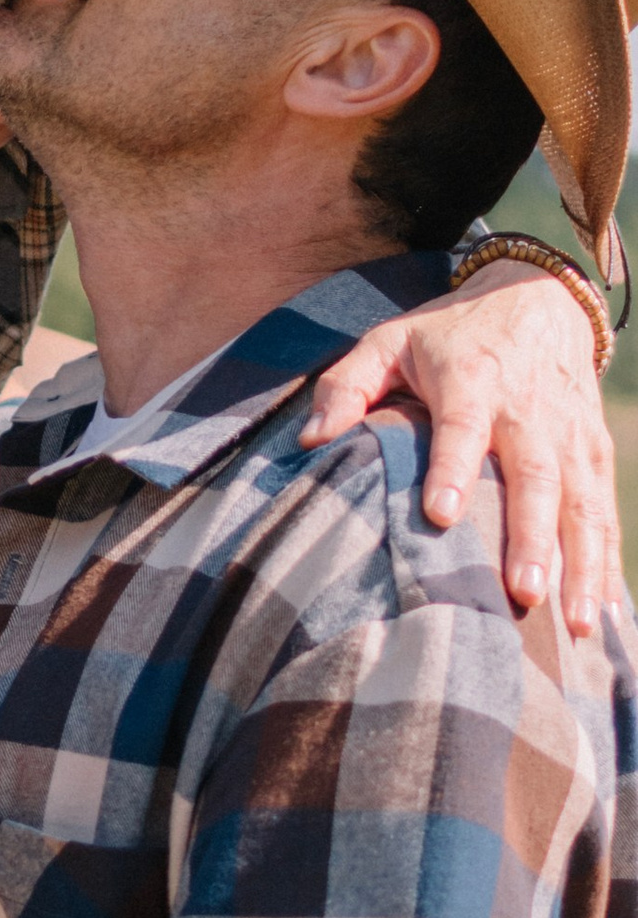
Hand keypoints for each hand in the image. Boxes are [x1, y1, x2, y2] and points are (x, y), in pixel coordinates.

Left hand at [301, 266, 621, 632]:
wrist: (539, 295)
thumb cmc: (449, 331)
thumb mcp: (390, 340)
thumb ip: (346, 386)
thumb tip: (310, 441)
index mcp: (472, 380)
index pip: (462, 429)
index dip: (454, 471)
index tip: (440, 517)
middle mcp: (527, 409)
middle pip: (535, 477)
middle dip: (531, 537)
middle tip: (523, 593)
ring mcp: (569, 433)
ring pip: (582, 502)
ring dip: (581, 562)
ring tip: (573, 622)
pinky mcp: (596, 449)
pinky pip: (606, 510)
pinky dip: (609, 560)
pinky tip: (604, 613)